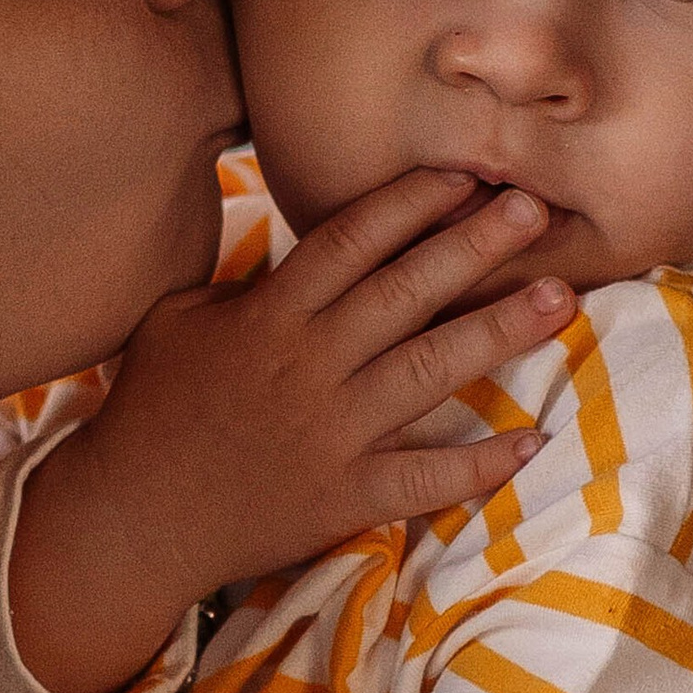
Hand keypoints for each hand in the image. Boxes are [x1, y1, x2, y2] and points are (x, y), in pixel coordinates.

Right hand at [7, 169, 576, 692]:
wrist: (130, 517)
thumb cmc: (151, 411)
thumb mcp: (176, 322)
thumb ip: (240, 284)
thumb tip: (297, 253)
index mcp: (267, 316)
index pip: (352, 240)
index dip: (412, 201)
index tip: (465, 175)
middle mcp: (307, 366)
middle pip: (406, 291)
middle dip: (477, 246)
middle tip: (537, 209)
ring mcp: (330, 434)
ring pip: (430, 372)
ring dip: (500, 331)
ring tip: (561, 299)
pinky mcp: (342, 497)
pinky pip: (423, 478)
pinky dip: (479, 464)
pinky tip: (531, 440)